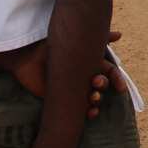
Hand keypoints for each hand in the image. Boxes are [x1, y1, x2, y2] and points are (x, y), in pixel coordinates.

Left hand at [3, 31, 124, 118]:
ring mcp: (75, 88)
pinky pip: (81, 110)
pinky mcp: (64, 99)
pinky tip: (90, 112)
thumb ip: (96, 37)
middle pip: (102, 84)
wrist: (27, 59)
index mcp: (89, 61)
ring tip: (92, 98)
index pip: (109, 71)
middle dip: (103, 85)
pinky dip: (88, 112)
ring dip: (97, 100)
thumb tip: (120, 34)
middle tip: (96, 83)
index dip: (117, 79)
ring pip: (94, 97)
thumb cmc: (49, 47)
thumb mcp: (75, 40)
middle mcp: (84, 75)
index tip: (120, 88)